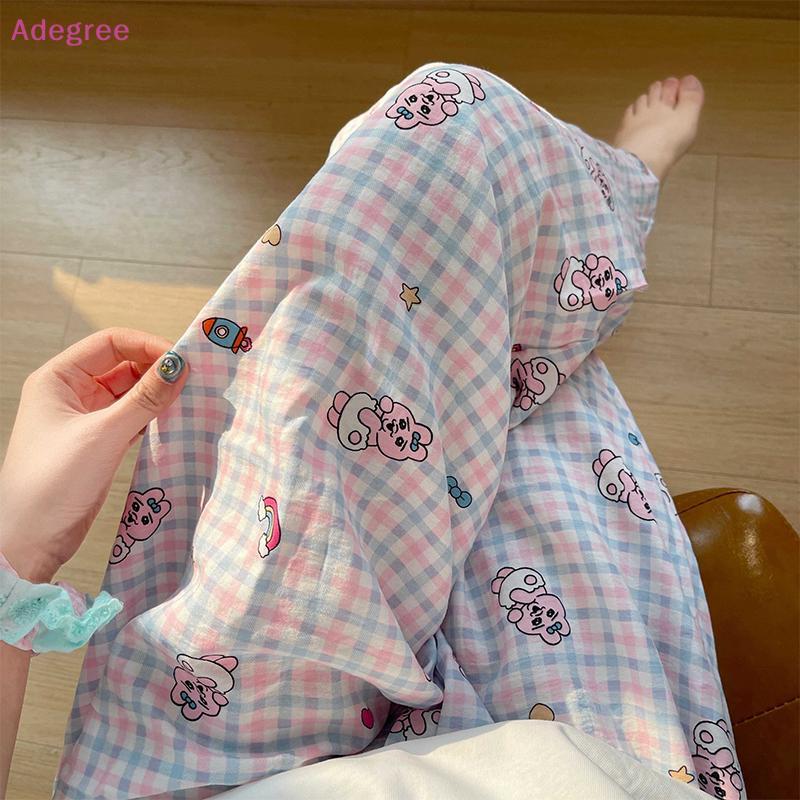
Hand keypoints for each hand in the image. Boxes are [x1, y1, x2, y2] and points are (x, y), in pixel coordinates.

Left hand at [0, 328, 188, 581]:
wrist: (30, 540)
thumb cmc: (51, 483)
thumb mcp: (103, 434)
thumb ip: (144, 399)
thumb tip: (179, 367)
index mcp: (58, 378)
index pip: (110, 343)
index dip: (147, 345)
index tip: (181, 359)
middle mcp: (70, 392)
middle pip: (123, 365)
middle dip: (157, 370)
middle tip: (193, 379)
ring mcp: (85, 418)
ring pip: (130, 392)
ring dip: (158, 394)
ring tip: (190, 399)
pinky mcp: (99, 442)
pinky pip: (132, 418)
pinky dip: (153, 417)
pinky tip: (176, 420)